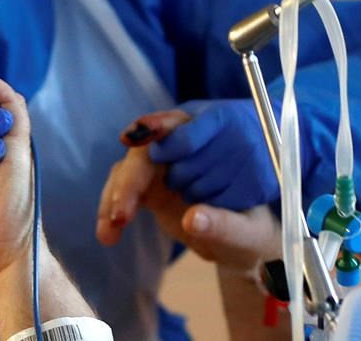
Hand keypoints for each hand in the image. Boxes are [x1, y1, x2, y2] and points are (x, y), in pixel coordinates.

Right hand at [97, 110, 280, 275]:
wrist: (242, 234)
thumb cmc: (253, 226)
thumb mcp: (249, 231)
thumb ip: (226, 224)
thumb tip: (193, 220)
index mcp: (223, 135)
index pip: (197, 126)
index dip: (178, 137)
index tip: (159, 153)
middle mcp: (188, 139)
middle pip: (154, 147)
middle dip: (135, 176)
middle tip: (123, 210)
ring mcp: (165, 160)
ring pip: (133, 164)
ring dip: (119, 194)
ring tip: (112, 226)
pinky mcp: (148, 180)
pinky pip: (126, 186)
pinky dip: (113, 207)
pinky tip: (107, 232)